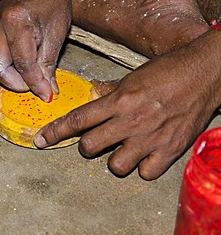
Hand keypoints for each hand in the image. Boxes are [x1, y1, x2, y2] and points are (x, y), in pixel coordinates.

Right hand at [0, 0, 71, 101]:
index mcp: (17, 21)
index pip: (24, 64)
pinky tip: (13, 64)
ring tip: (23, 74)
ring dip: (4, 76)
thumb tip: (47, 90)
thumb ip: (48, 65)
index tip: (45, 94)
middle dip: (17, 83)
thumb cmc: (52, 4)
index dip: (36, 84)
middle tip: (34, 85)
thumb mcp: (56, 35)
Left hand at [34, 30, 220, 179]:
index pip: (78, 119)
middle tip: (96, 139)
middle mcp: (131, 121)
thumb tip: (92, 102)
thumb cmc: (168, 71)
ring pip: (115, 165)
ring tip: (125, 147)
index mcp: (119, 100)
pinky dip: (143, 167)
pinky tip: (146, 154)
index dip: (55, 132)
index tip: (41, 140)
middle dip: (87, 146)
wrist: (205, 73)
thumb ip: (110, 93)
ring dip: (115, 159)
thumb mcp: (132, 76)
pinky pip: (145, 173)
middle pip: (90, 147)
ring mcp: (150, 138)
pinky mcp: (169, 150)